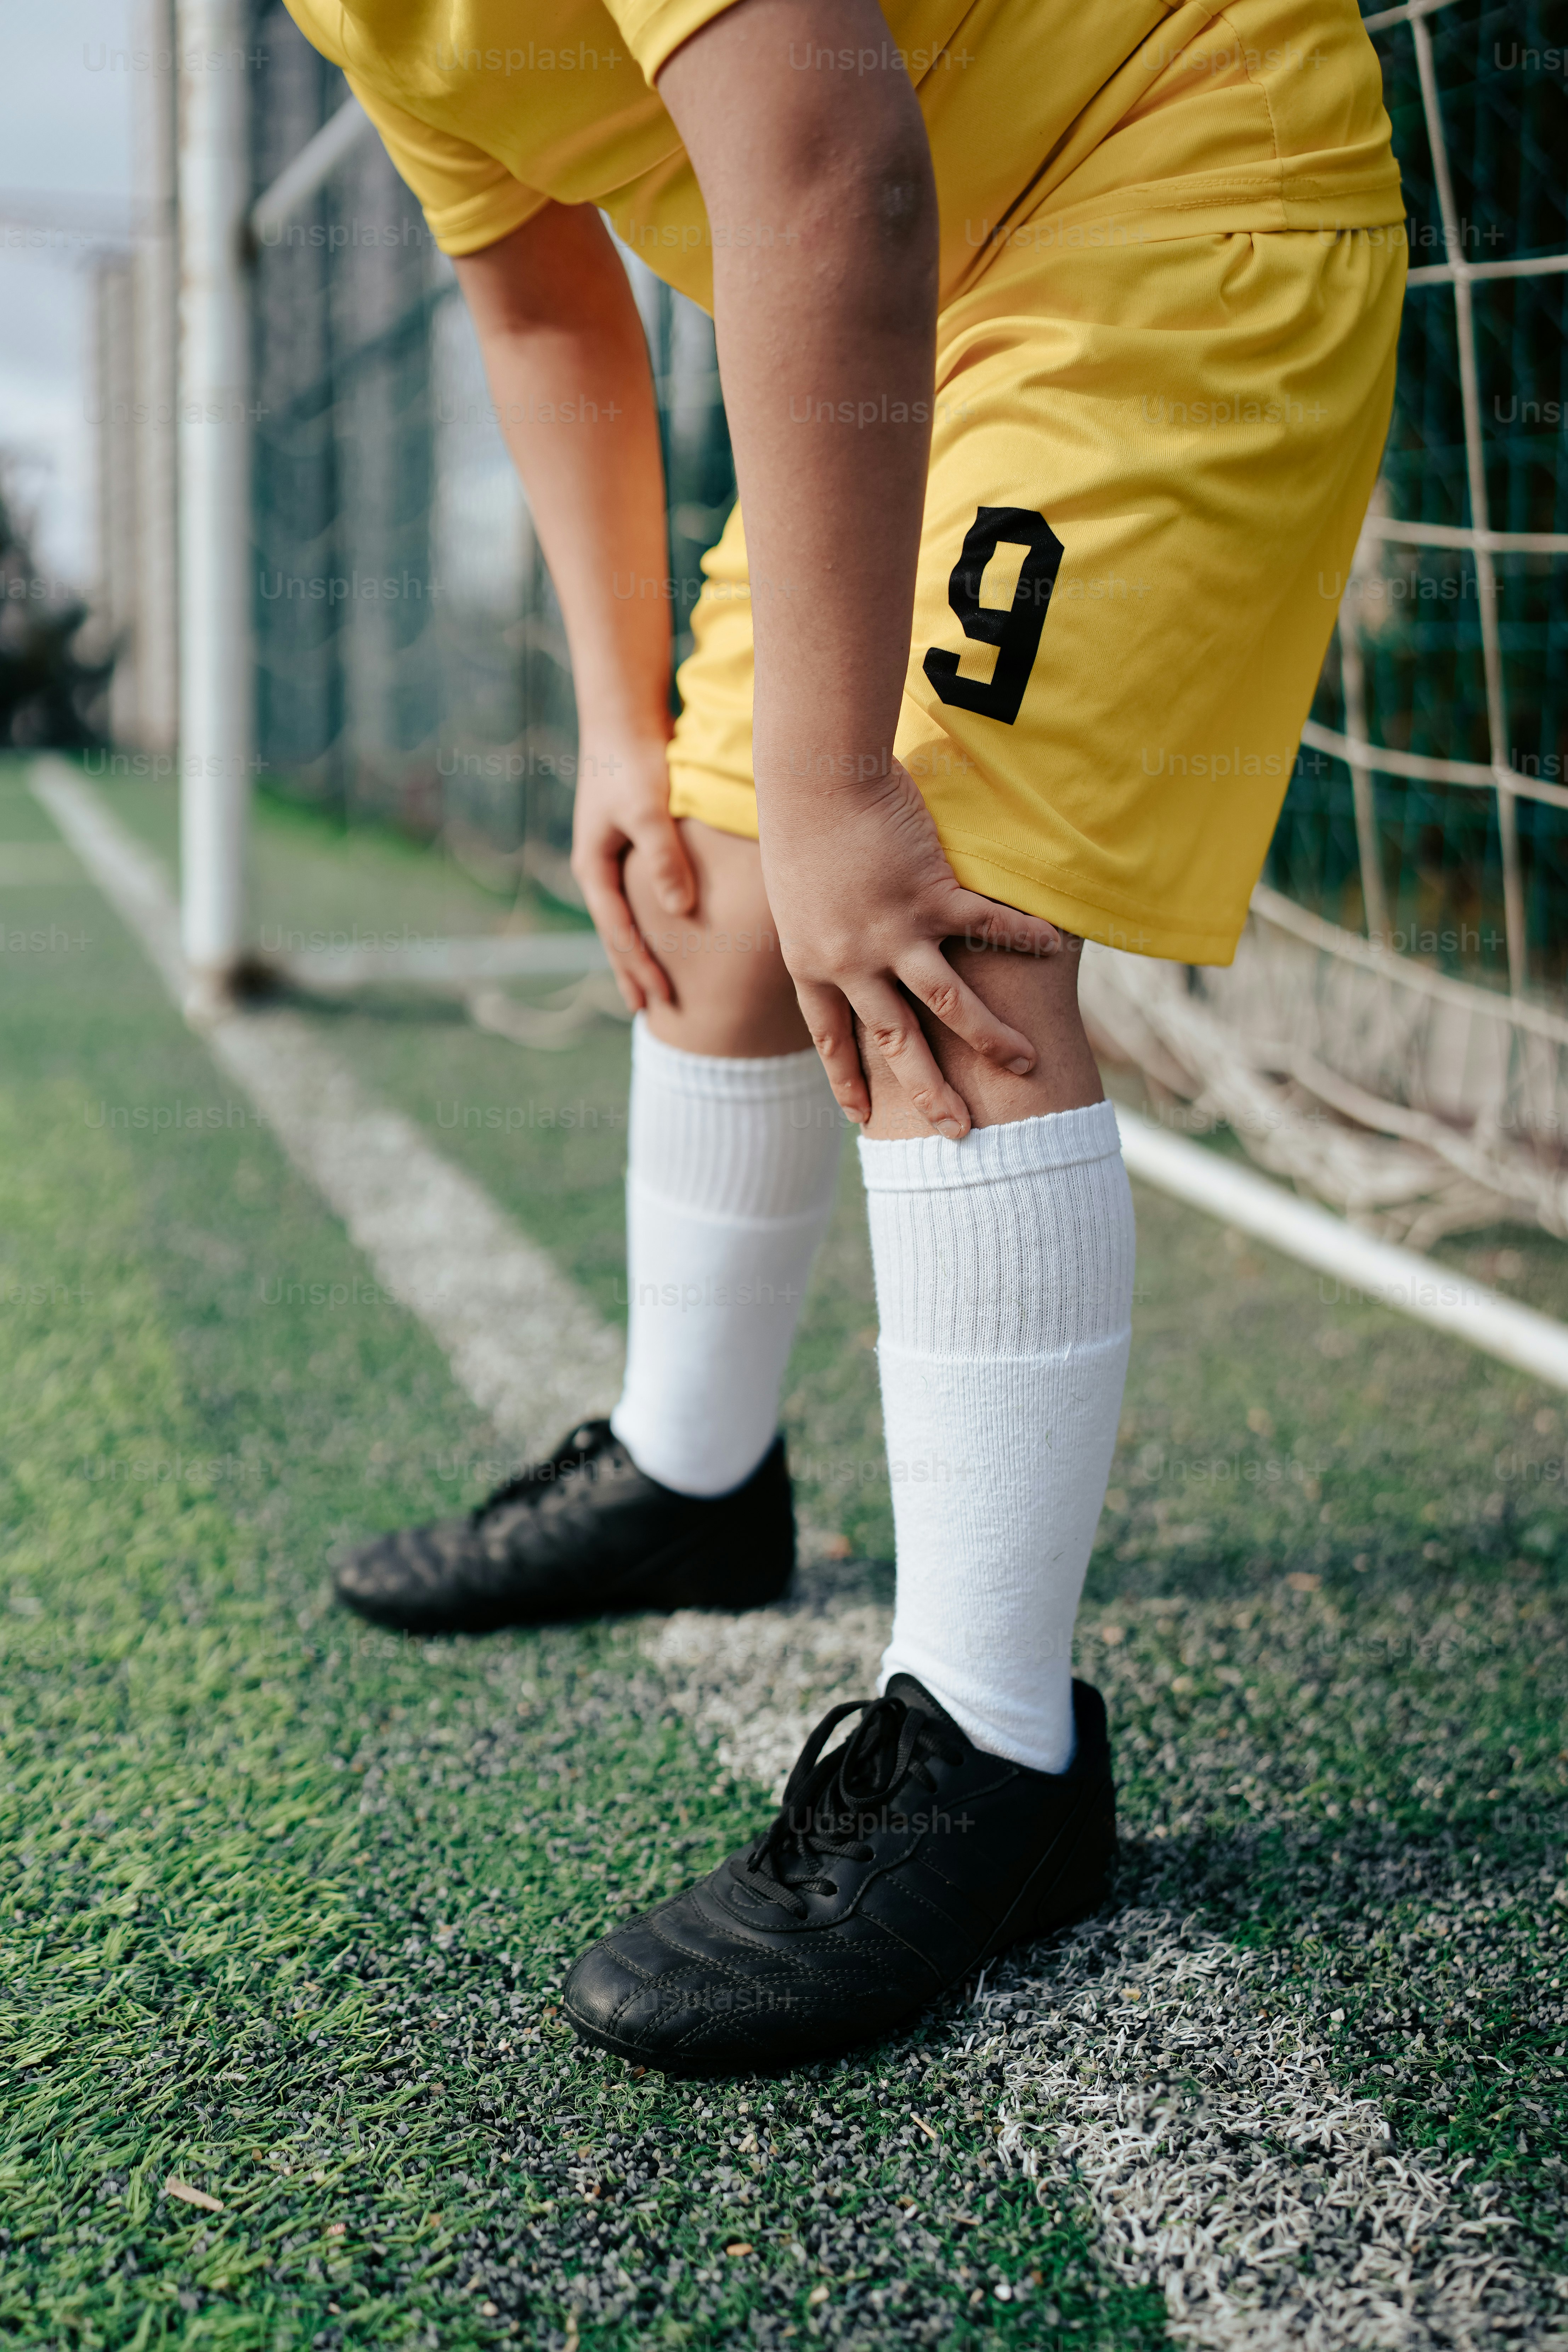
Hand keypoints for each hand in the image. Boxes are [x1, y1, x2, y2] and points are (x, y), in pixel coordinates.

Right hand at [569, 729, 695, 1011]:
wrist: (623, 718)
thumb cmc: (634, 762)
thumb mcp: (649, 811)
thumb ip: (665, 860)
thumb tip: (680, 912)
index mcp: (595, 867)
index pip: (618, 932)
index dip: (639, 967)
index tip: (660, 999)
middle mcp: (598, 867)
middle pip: (614, 933)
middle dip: (632, 972)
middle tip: (651, 1012)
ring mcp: (612, 856)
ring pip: (624, 917)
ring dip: (637, 952)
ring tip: (651, 986)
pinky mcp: (630, 843)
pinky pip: (638, 896)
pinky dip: (649, 922)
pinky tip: (665, 934)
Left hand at [760, 761, 1061, 1136]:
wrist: (814, 781)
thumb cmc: (801, 828)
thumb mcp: (798, 898)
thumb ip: (824, 935)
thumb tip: (846, 956)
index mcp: (812, 965)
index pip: (832, 1039)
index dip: (848, 1081)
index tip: (862, 1120)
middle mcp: (852, 962)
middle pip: (896, 1042)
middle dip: (929, 1091)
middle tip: (959, 1133)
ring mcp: (893, 932)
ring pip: (947, 1004)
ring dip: (988, 1037)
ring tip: (1026, 1063)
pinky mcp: (929, 895)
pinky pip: (985, 926)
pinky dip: (1021, 936)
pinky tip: (1055, 946)